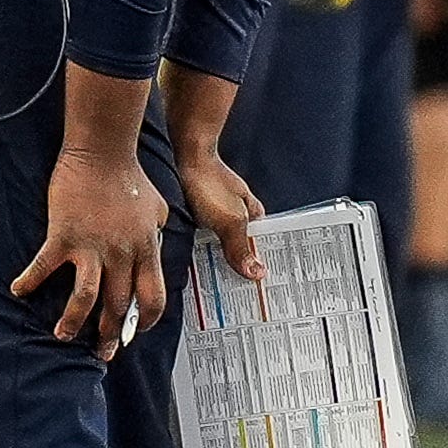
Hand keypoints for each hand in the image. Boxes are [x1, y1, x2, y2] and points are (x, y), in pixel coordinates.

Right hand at [13, 146, 168, 360]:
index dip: (144, 321)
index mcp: (145, 249)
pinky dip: (30, 281)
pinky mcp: (64, 236)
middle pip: (118, 305)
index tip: (133, 332)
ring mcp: (92, 247)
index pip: (152, 297)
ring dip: (73, 322)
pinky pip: (45, 267)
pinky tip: (18, 291)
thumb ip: (156, 234)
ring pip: (85, 298)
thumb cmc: (129, 177)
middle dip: (108, 334)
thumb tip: (156, 247)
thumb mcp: (157, 209)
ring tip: (62, 335)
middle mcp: (121, 254)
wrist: (103, 152)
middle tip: (100, 351)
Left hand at [176, 143, 264, 284]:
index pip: (262, 248)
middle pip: (241, 248)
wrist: (186, 154)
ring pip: (220, 244)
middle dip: (236, 267)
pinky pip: (203, 237)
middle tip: (231, 293)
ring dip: (215, 258)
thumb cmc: (210, 181)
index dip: (258, 267)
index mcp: (255, 216)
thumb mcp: (230, 220)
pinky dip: (200, 248)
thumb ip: (241, 247)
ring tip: (211, 283)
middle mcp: (240, 214)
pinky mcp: (200, 211)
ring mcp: (219, 212)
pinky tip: (193, 258)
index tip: (255, 289)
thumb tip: (258, 273)